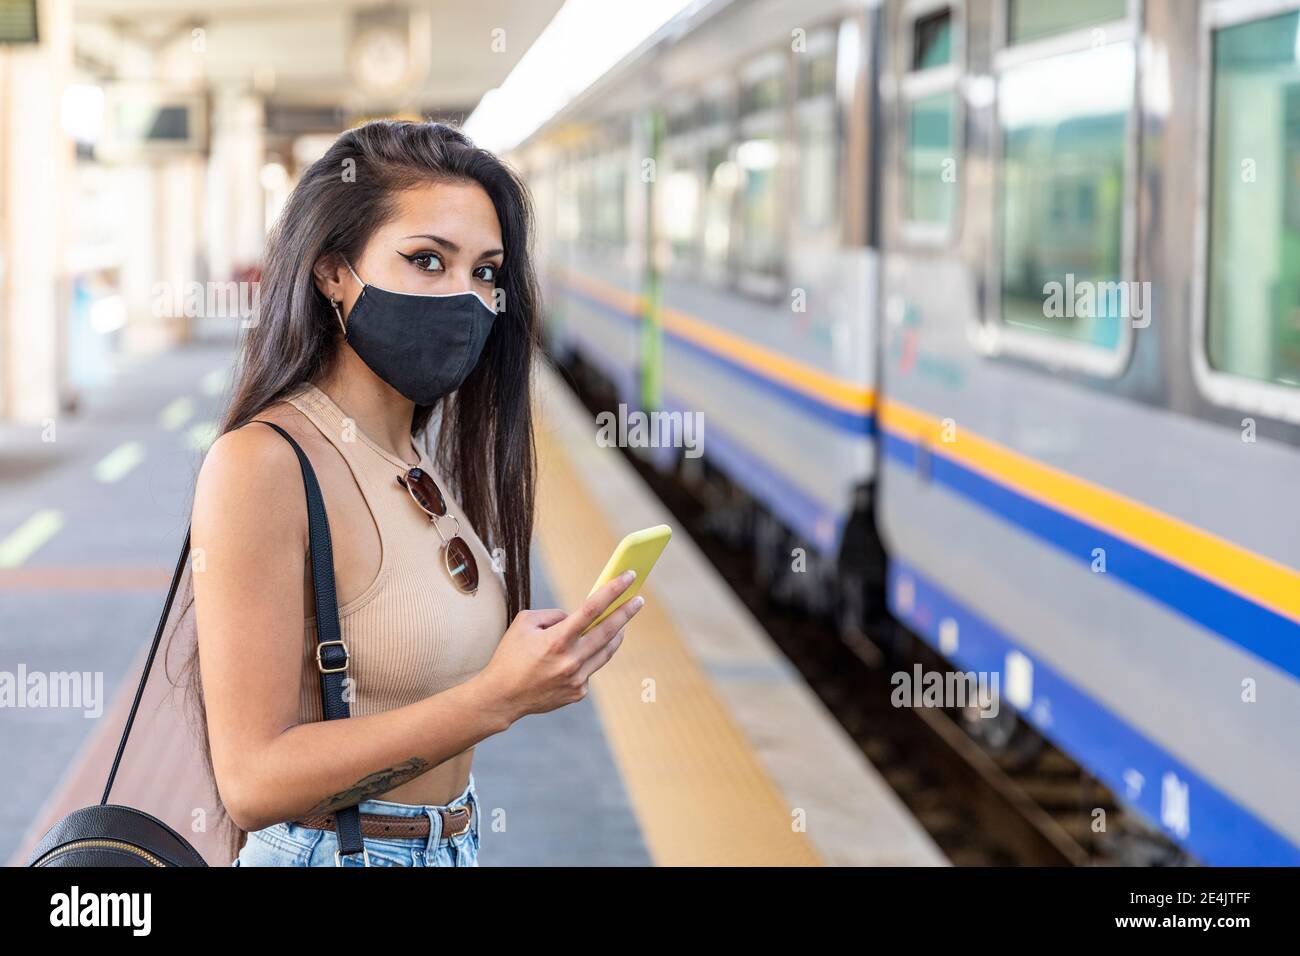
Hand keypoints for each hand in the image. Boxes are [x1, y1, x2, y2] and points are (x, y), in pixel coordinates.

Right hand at [478, 570, 644, 724]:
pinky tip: (578, 655)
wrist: (501, 697)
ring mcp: (577, 679)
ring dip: (615, 635)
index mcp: (557, 640)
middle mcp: (571, 660)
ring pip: (606, 652)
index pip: (592, 609)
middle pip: (608, 631)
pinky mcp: (578, 692)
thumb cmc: (510, 656)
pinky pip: (590, 668)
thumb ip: (554, 615)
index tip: (628, 577)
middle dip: (626, 613)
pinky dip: (588, 657)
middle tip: (638, 600)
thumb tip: (575, 617)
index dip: (613, 591)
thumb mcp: (524, 623)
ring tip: (621, 623)